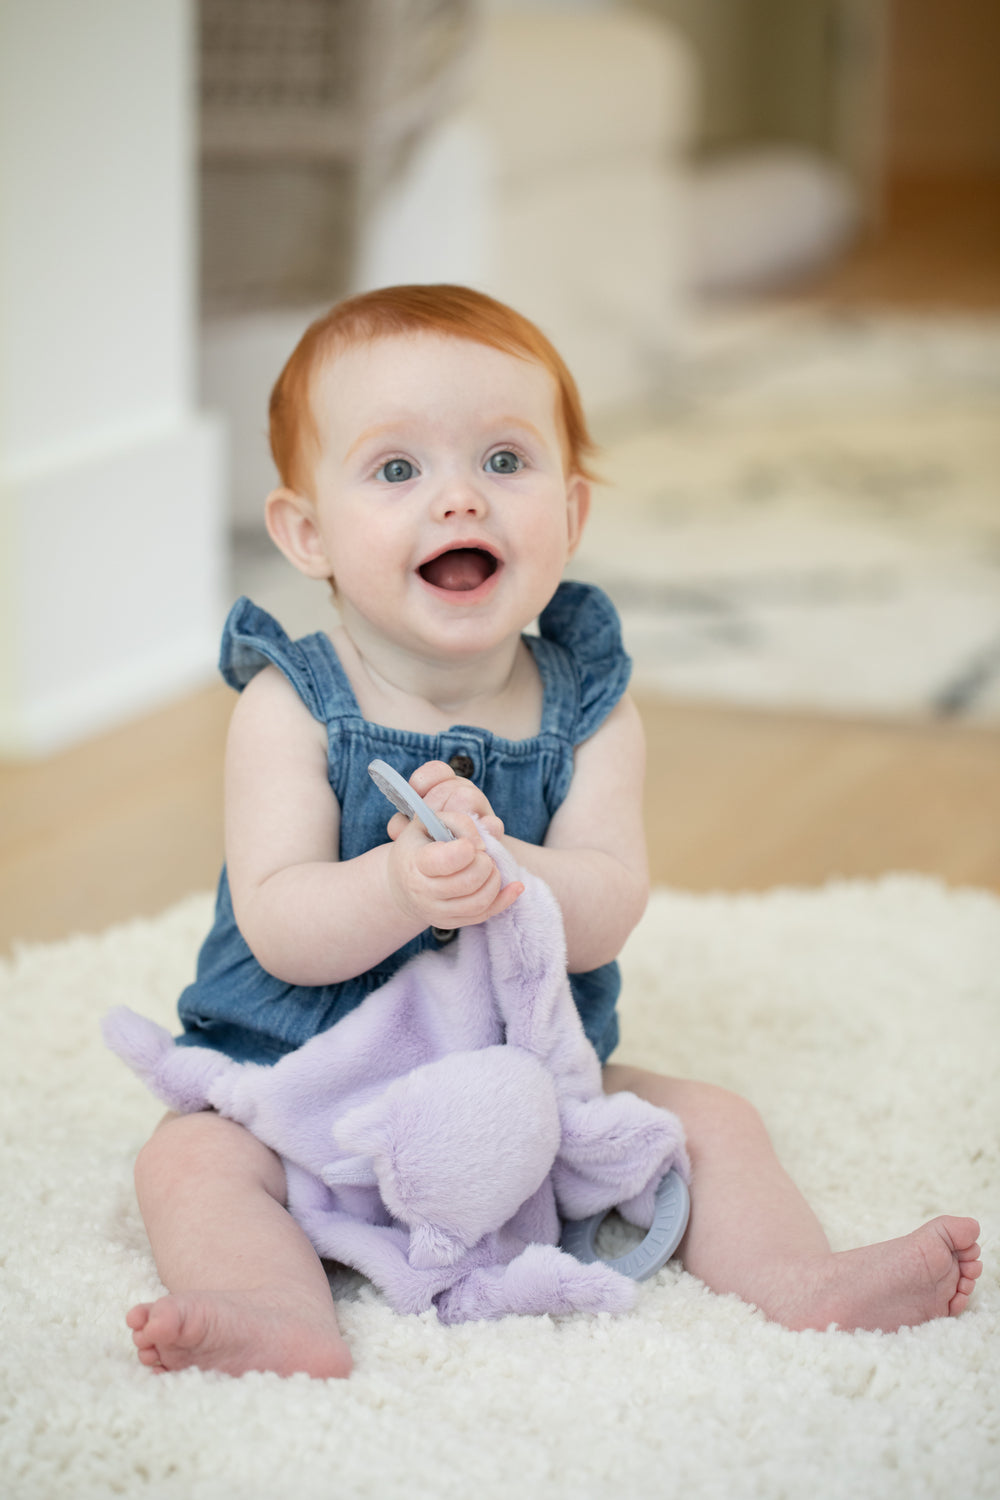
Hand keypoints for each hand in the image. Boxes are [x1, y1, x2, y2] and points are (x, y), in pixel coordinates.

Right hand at [385, 765, 520, 930]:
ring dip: (494, 880)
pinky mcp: (450, 923)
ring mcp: (436, 911)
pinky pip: (484, 915)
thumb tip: (482, 845)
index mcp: (414, 862)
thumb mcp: (430, 822)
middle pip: (468, 882)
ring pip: (479, 902)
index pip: (446, 861)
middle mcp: (422, 891)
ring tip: (489, 866)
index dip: (467, 849)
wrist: (402, 881)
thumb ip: (459, 822)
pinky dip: (505, 899)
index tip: (471, 844)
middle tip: (482, 855)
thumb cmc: (421, 844)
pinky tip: (515, 886)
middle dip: (485, 863)